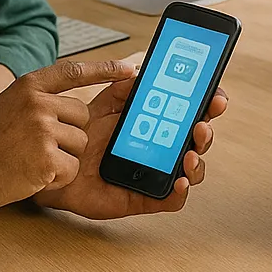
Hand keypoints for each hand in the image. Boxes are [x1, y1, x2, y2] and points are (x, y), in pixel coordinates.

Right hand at [0, 59, 136, 208]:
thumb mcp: (11, 104)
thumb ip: (40, 97)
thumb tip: (76, 97)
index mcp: (29, 86)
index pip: (74, 72)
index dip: (104, 69)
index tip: (129, 69)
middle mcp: (37, 102)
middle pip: (82, 116)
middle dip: (69, 134)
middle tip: (38, 145)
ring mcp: (42, 129)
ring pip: (80, 143)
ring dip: (63, 157)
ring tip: (33, 159)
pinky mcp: (45, 157)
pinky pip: (72, 167)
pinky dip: (58, 177)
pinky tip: (35, 174)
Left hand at [37, 76, 228, 219]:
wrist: (56, 163)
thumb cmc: (82, 135)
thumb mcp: (102, 105)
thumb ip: (122, 88)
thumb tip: (140, 72)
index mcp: (157, 122)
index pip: (191, 112)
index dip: (208, 104)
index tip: (215, 96)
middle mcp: (162, 147)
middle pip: (196, 140)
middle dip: (205, 131)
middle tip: (201, 124)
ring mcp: (156, 172)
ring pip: (190, 169)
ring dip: (197, 161)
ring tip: (188, 154)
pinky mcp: (146, 197)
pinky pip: (171, 199)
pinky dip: (180, 192)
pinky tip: (179, 181)